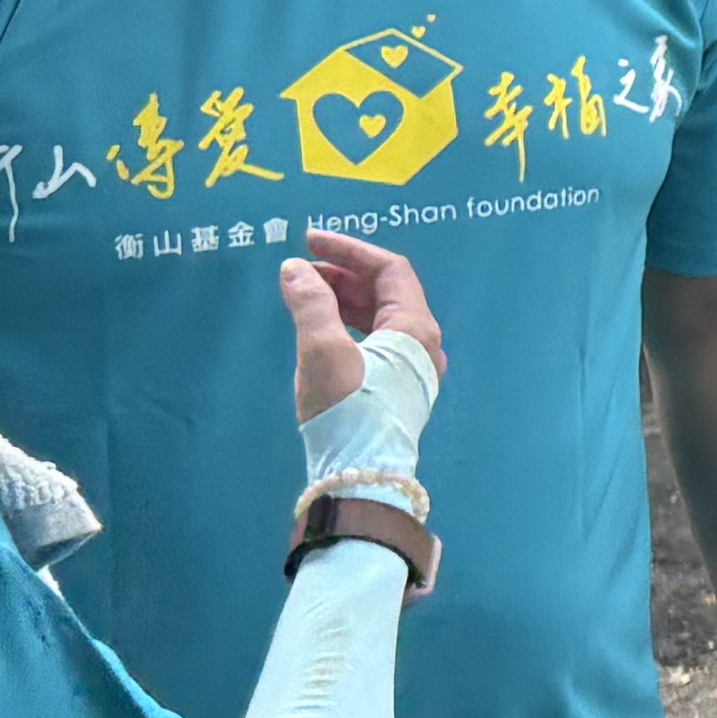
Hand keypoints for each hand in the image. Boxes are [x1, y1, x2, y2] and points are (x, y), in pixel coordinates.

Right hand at [282, 228, 441, 470]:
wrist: (360, 476)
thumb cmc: (347, 409)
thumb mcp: (322, 351)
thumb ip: (309, 304)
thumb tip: (295, 269)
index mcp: (415, 329)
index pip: (390, 270)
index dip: (350, 250)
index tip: (310, 240)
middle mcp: (421, 345)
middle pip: (385, 292)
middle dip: (342, 274)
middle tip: (300, 267)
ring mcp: (410, 370)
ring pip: (377, 318)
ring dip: (341, 299)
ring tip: (301, 291)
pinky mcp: (394, 390)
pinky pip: (372, 342)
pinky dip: (344, 325)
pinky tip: (316, 327)